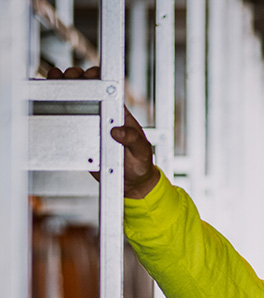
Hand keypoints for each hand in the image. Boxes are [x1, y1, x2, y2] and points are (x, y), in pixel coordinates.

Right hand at [46, 66, 159, 198]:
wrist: (132, 182)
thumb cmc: (140, 163)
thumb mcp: (142, 150)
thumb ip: (133, 139)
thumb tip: (118, 130)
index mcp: (118, 112)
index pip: (105, 86)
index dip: (95, 76)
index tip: (88, 75)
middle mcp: (102, 114)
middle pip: (84, 89)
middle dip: (73, 78)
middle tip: (67, 79)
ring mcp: (90, 124)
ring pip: (71, 102)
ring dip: (60, 89)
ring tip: (54, 85)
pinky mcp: (79, 137)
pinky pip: (66, 123)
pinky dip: (55, 112)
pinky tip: (48, 104)